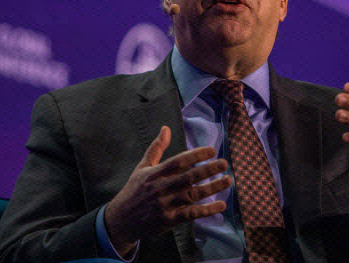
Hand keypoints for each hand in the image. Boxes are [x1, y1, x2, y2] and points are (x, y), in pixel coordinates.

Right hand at [104, 126, 231, 256]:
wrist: (121, 220)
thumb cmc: (134, 190)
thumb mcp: (142, 167)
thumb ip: (156, 148)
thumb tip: (165, 128)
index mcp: (155, 174)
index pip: (178, 162)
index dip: (195, 155)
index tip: (211, 150)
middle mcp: (161, 188)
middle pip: (188, 178)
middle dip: (207, 170)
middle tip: (224, 163)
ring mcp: (165, 205)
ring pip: (192, 195)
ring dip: (212, 188)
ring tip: (228, 180)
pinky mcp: (169, 220)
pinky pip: (191, 214)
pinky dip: (207, 210)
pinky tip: (221, 205)